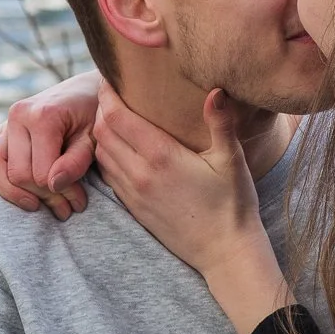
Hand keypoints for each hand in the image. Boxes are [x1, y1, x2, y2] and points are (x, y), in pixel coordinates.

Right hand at [0, 70, 100, 219]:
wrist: (86, 92)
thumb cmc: (93, 117)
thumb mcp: (94, 140)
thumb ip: (75, 162)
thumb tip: (52, 184)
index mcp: (43, 117)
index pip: (40, 173)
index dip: (59, 194)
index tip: (78, 202)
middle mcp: (18, 116)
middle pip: (17, 174)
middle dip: (41, 197)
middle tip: (66, 209)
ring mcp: (5, 120)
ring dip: (13, 192)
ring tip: (37, 205)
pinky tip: (1, 183)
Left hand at [93, 83, 293, 333]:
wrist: (225, 253)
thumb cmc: (233, 206)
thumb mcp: (232, 161)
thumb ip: (221, 124)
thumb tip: (216, 89)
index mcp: (161, 157)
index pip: (116, 117)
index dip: (108, 95)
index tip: (112, 80)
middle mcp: (140, 174)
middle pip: (101, 132)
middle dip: (101, 110)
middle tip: (113, 96)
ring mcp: (134, 194)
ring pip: (101, 154)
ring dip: (101, 134)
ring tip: (114, 119)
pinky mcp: (134, 208)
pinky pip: (109, 176)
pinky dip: (107, 157)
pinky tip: (121, 149)